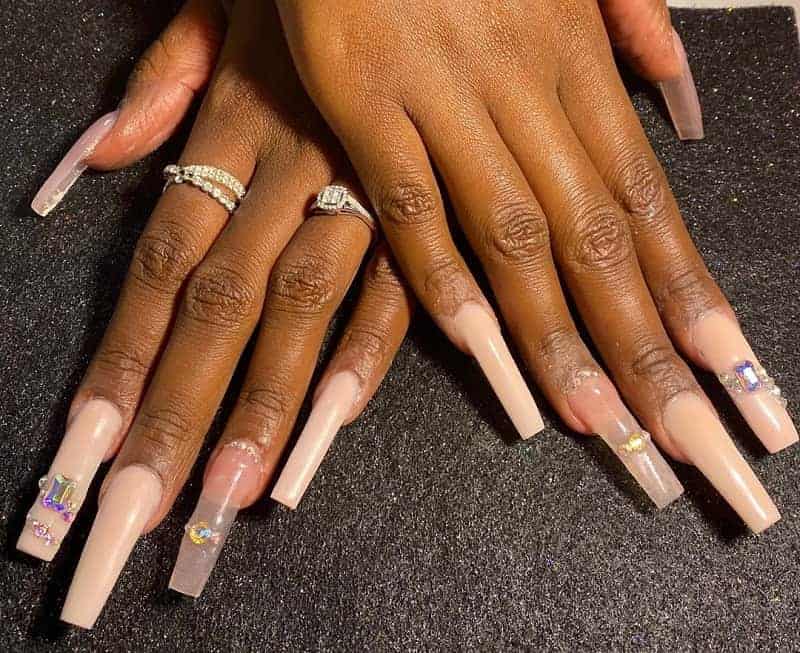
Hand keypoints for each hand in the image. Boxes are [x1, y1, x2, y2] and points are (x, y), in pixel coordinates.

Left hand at [21, 0, 411, 627]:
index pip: (161, 266)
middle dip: (174, 416)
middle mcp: (286, 174)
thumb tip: (99, 157)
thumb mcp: (228, 2)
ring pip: (298, 316)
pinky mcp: (426, 210)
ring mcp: (359, 195)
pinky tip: (331, 426)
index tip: (89, 449)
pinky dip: (364, 357)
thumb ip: (166, 77)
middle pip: (216, 312)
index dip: (122, 360)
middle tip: (140, 514)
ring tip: (223, 499)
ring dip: (260, 410)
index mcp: (232, 127)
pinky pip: (394, 289)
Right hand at [276, 0, 794, 527]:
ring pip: (519, 235)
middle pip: (601, 240)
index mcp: (580, 61)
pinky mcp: (363, 95)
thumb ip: (627, 26)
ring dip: (562, 337)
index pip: (651, 204)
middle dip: (650, 349)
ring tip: (605, 427)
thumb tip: (682, 99)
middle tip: (694, 443)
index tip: (730, 380)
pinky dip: (445, 278)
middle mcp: (529, 88)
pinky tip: (484, 350)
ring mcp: (445, 94)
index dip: (694, 299)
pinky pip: (412, 202)